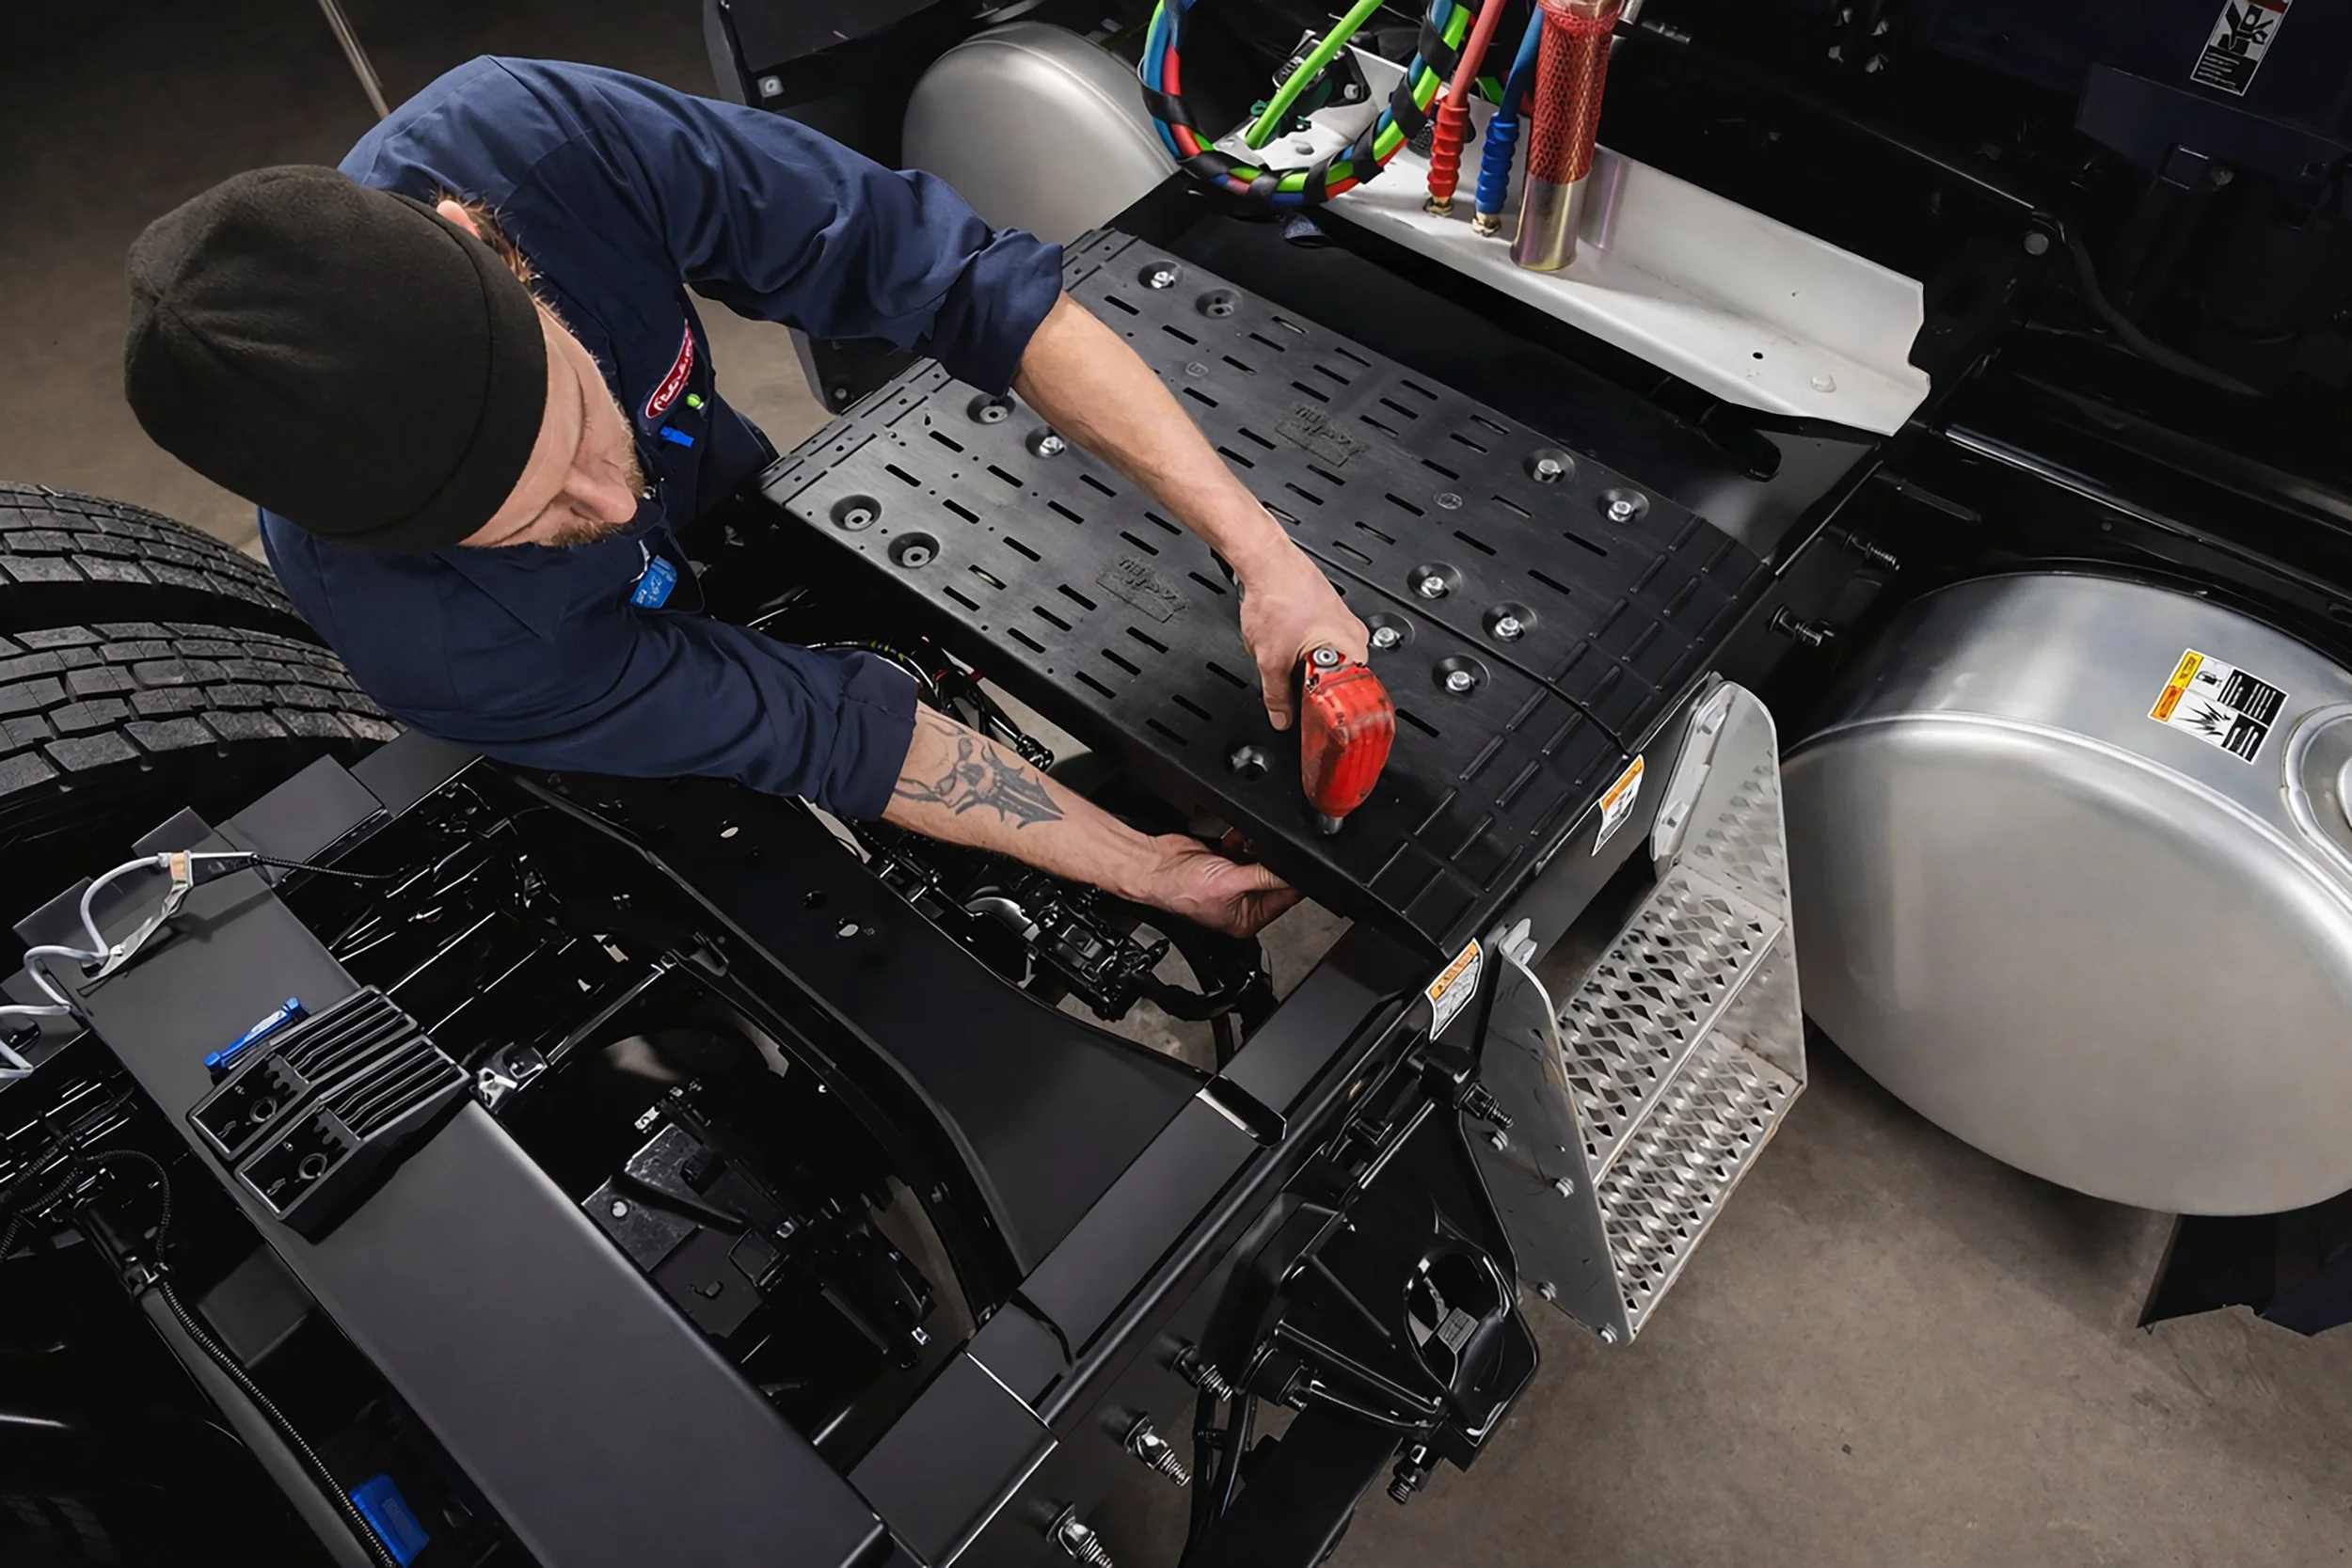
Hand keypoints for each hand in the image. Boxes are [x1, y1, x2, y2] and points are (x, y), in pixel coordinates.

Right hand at [1133, 834, 1301, 938]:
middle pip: (1274, 877)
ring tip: (1246, 842)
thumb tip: (1293, 871)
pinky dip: (1243, 840)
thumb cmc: (1180, 888)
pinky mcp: (1225, 861)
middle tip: (1264, 848)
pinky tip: (1235, 839)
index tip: (1294, 860)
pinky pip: (1245, 848)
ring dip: (1257, 847)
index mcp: (1247, 920)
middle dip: (1271, 859)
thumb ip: (1265, 876)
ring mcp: (1233, 881)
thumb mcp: (1231, 883)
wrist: (1154, 865)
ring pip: (1261, 860)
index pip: (1284, 898)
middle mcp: (1242, 903)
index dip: (1291, 877)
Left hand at [1235, 535, 1367, 730]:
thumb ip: (1276, 696)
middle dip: (1312, 687)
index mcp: (1353, 648)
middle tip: (1293, 687)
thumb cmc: (1277, 596)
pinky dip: (1302, 648)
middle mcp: (1355, 634)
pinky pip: (1320, 644)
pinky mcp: (1328, 612)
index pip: (1352, 697)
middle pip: (1338, 680)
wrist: (1265, 561)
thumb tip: (1281, 718)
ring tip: (1285, 654)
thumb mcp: (1271, 660)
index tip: (1317, 723)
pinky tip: (1285, 639)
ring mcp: (1343, 622)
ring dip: (1305, 667)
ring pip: (1326, 661)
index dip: (1330, 712)